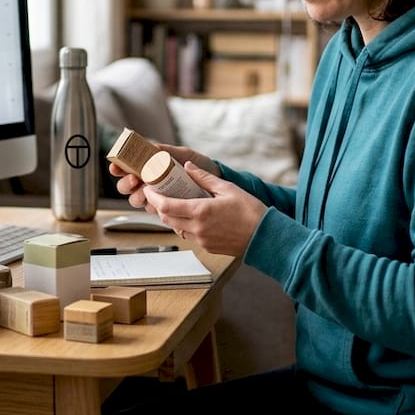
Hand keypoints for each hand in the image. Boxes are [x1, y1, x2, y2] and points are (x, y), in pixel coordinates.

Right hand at [109, 143, 219, 211]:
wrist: (215, 179)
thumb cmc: (197, 164)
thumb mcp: (183, 154)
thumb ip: (167, 151)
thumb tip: (153, 147)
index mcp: (148, 166)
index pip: (126, 167)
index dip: (118, 167)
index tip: (116, 167)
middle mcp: (148, 181)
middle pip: (125, 187)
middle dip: (126, 184)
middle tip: (135, 180)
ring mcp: (155, 195)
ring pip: (135, 200)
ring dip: (137, 197)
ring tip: (146, 192)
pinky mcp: (165, 207)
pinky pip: (152, 210)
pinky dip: (153, 207)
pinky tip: (158, 204)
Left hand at [143, 162, 265, 256]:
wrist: (265, 237)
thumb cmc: (250, 211)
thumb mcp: (228, 188)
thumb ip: (204, 178)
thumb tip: (188, 167)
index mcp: (201, 212)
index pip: (166, 206)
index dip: (153, 198)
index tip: (148, 189)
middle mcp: (198, 228)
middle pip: (166, 219)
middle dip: (159, 207)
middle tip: (159, 194)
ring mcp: (202, 240)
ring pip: (176, 228)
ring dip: (171, 217)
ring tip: (175, 204)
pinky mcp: (207, 247)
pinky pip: (189, 236)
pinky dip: (185, 225)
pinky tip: (192, 216)